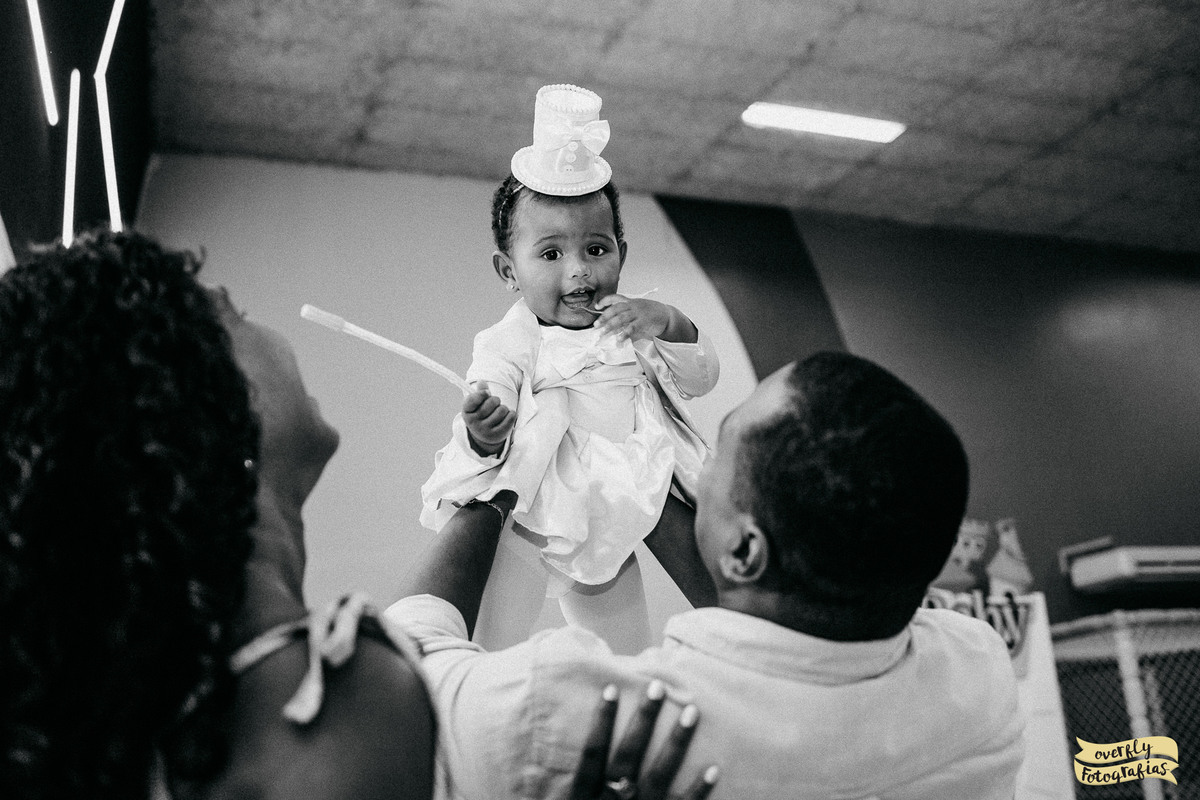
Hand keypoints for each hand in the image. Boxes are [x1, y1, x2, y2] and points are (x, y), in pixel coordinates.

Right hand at [462, 383, 514, 455]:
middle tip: (495, 403)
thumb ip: (480, 392)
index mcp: (466, 412)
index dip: (482, 393)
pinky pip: (510, 418)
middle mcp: (474, 423)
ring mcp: (485, 430)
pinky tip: (507, 416)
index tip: (487, 392)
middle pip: (492, 401)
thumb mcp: (477, 404)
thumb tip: (481, 381)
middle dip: (496, 400)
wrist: (484, 435)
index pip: (473, 399)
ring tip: (500, 412)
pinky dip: (511, 414)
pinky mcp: (497, 435)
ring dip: (504, 408)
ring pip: (502, 409)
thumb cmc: (482, 414)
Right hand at [570, 681, 718, 799]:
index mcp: (585, 797)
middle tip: (657, 687)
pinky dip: (698, 791)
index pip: (592, 753)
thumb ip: (574, 783)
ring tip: (692, 712)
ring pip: (659, 776)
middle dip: (644, 720)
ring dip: (677, 743)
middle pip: (628, 756)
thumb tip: (557, 752)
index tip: (610, 688)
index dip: (601, 720)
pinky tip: (713, 769)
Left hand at [593, 295, 670, 342]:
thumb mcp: (638, 310)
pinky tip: (618, 340)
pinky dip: (624, 334)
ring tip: (602, 334)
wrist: (667, 315)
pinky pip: (631, 328)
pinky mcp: (644, 322)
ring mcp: (638, 313)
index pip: (615, 298)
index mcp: (630, 302)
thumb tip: (613, 329)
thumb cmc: (651, 314)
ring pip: (621, 318)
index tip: (597, 306)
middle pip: (615, 309)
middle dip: (604, 317)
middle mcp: (633, 306)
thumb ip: (627, 317)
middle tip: (595, 326)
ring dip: (610, 326)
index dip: (605, 301)